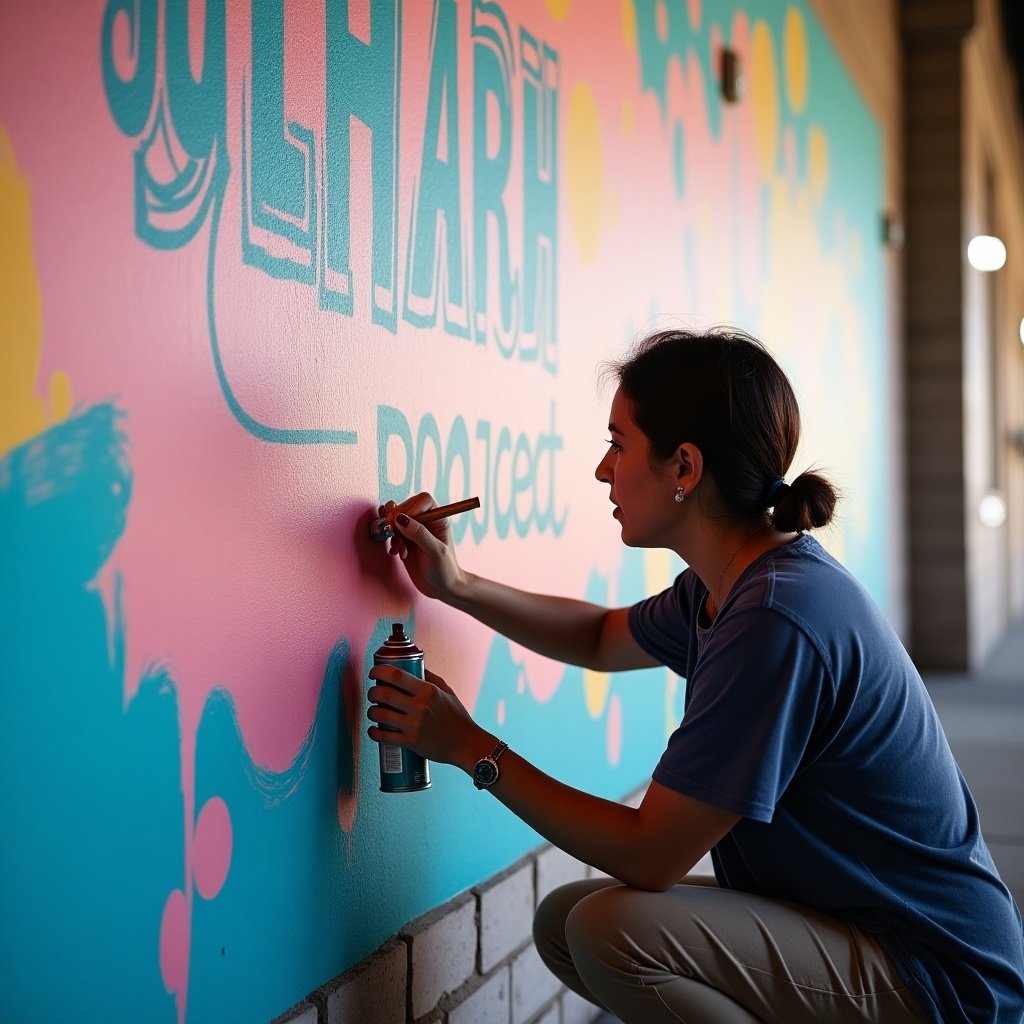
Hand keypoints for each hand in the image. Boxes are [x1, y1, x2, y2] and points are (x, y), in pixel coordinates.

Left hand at [366, 664, 487, 769]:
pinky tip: (373, 730)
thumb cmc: (457, 717)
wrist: (466, 744)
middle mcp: (420, 706)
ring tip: (374, 711)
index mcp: (428, 691)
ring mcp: (414, 725)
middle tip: (373, 694)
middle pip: (384, 694)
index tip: (373, 673)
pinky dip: (374, 733)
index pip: (396, 675)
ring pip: (380, 715)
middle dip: (372, 692)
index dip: (379, 672)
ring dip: (371, 712)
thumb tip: (414, 666)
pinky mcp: (411, 742)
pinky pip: (384, 737)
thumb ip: (430, 678)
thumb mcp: (447, 692)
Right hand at [378, 493, 467, 601]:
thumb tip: (401, 519)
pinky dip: (392, 542)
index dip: (410, 507)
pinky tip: (398, 554)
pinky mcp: (406, 542)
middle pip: (406, 507)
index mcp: (439, 519)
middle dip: (397, 520)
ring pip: (397, 521)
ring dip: (395, 534)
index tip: (402, 521)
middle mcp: (427, 522)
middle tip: (394, 534)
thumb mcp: (435, 551)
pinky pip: (393, 533)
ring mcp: (415, 532)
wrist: (442, 588)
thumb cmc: (445, 570)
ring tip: (401, 550)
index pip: (423, 500)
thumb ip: (419, 534)